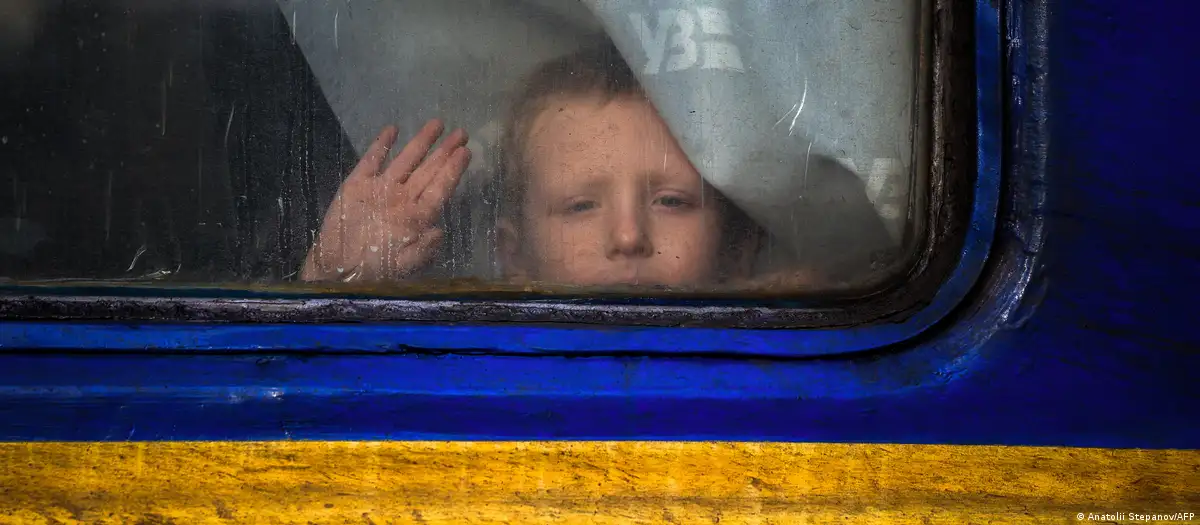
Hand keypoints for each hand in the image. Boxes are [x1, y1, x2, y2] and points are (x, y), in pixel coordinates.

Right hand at [301, 119, 469, 281]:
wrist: (337, 271)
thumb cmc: (374, 272)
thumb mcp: (404, 268)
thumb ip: (424, 250)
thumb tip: (441, 231)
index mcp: (417, 218)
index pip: (440, 189)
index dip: (453, 170)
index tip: (466, 152)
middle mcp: (402, 199)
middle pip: (429, 171)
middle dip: (445, 152)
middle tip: (462, 132)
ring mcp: (381, 190)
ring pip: (406, 161)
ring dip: (421, 142)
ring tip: (437, 124)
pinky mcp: (357, 185)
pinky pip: (372, 160)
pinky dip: (381, 145)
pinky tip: (393, 130)